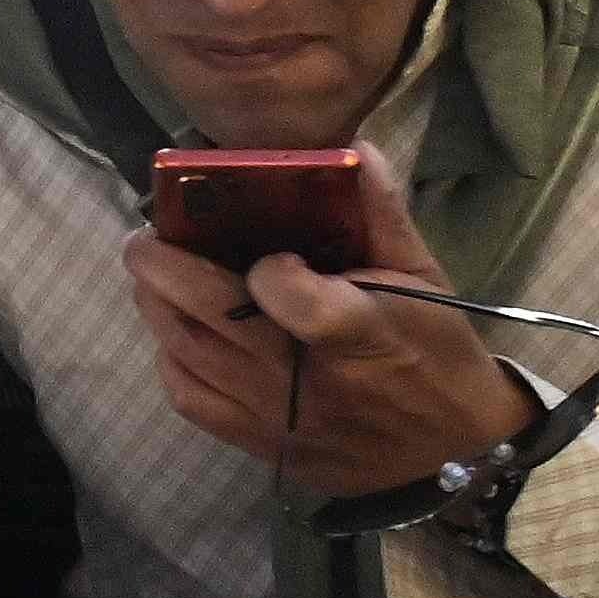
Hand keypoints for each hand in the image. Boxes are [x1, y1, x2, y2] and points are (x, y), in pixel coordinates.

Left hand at [121, 148, 537, 496]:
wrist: (452, 451)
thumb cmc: (436, 350)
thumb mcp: (424, 277)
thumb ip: (381, 213)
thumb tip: (352, 147)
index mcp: (360, 332)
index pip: (291, 297)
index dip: (267, 269)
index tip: (269, 250)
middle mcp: (309, 380)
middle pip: (211, 315)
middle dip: (161, 264)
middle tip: (146, 236)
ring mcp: (278, 417)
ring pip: (185, 351)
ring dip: (156, 304)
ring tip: (153, 272)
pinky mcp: (260, 445)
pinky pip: (189, 397)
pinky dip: (170, 357)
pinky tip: (177, 329)